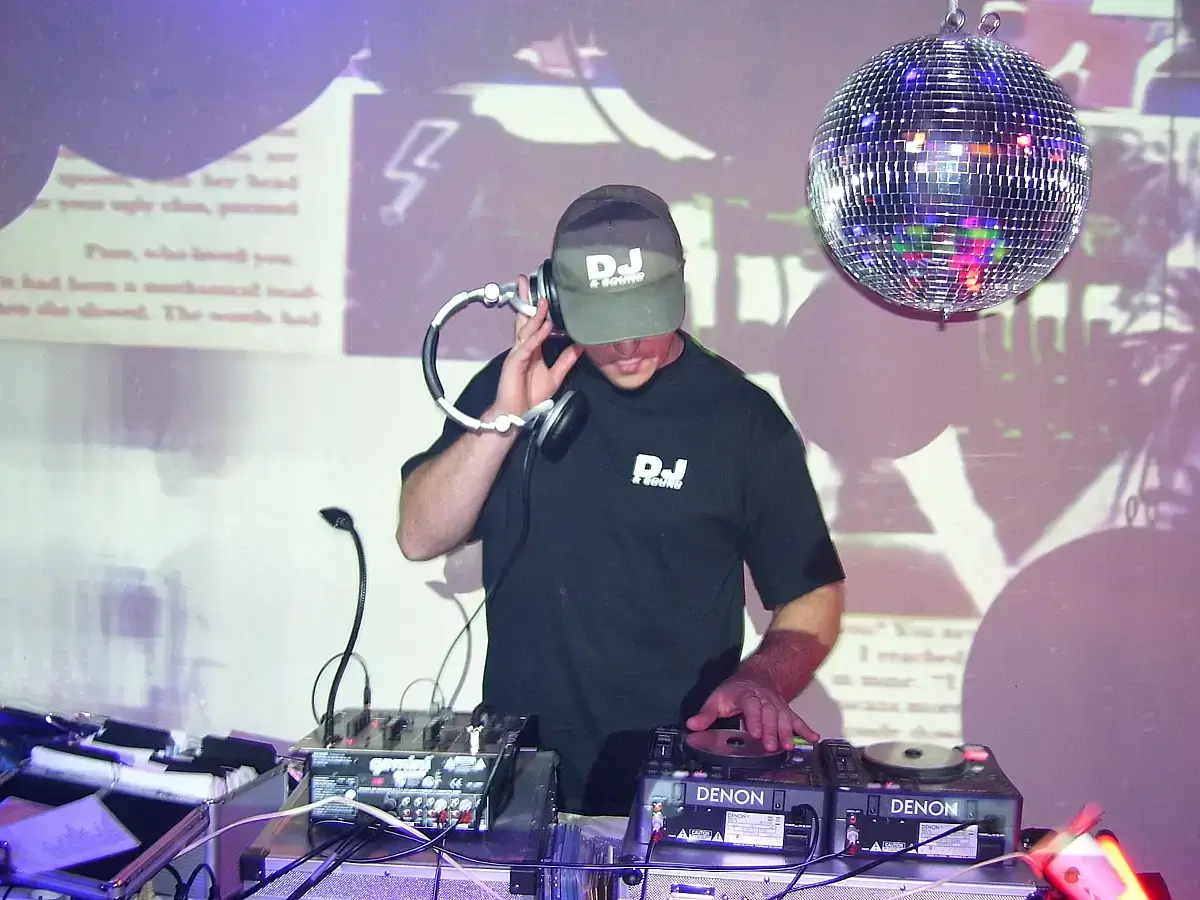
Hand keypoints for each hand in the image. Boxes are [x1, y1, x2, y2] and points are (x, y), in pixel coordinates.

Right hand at [492, 275, 582, 416]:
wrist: (516, 413)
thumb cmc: (530, 396)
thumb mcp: (555, 376)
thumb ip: (566, 361)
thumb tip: (579, 347)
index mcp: (531, 349)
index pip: (532, 323)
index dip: (536, 307)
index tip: (541, 292)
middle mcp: (523, 347)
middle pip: (524, 319)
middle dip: (525, 300)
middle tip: (526, 281)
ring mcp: (517, 354)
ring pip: (526, 329)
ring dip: (535, 314)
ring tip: (543, 300)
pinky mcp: (515, 362)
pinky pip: (528, 346)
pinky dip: (537, 335)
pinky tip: (546, 326)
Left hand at [686, 677, 819, 751]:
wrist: (758, 676)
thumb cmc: (735, 691)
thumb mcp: (717, 699)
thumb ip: (706, 714)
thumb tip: (691, 726)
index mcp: (746, 695)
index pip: (751, 706)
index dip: (754, 718)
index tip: (754, 732)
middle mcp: (765, 700)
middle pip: (770, 714)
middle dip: (771, 730)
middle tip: (772, 746)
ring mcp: (777, 706)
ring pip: (784, 717)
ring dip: (787, 732)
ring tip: (789, 747)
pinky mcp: (786, 712)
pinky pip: (797, 720)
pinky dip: (806, 729)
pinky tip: (814, 738)